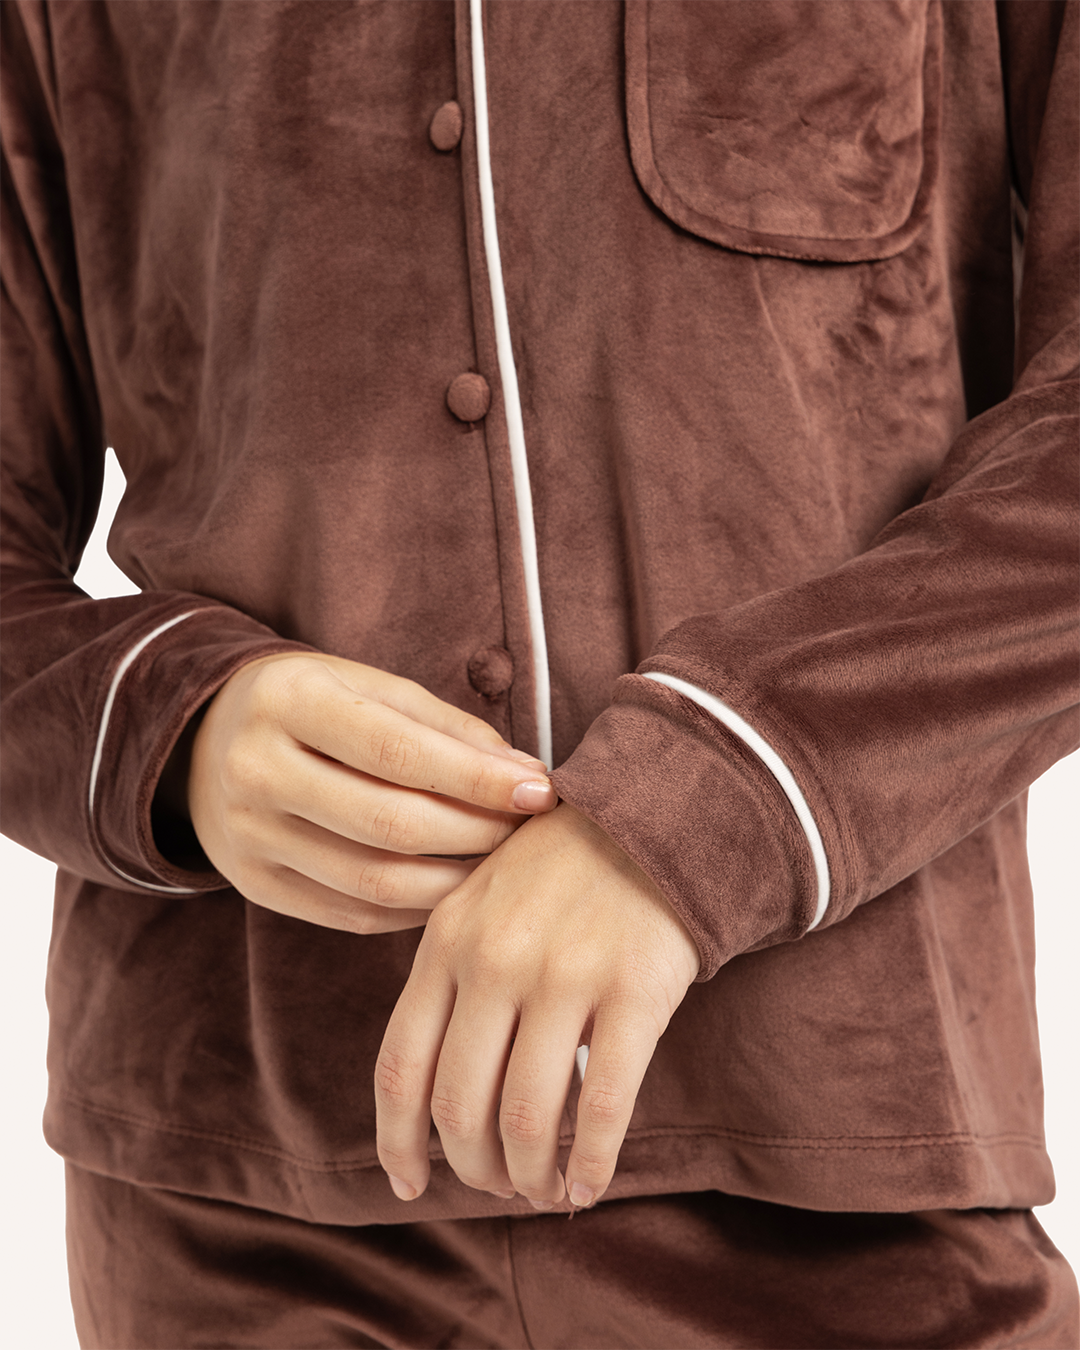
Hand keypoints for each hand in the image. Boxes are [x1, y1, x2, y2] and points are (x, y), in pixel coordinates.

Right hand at [184, 652, 555, 931]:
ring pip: (374, 881)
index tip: (540, 791)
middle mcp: (256, 769)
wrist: (209, 736)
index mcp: (289, 700)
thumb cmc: (318, 704)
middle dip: (476, 832)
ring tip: (502, 864)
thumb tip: (526, 777)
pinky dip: (416, 908)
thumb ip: (447, 729)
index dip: (477, 778)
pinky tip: (454, 888)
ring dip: (456, 881)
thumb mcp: (372, 688)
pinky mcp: (254, 884)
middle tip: (528, 831)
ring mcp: (248, 835)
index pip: (398, 751)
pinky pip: (353, 913)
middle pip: (389, 824)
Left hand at [374, 803, 700, 1209]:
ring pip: (525, 1119)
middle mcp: (494, 961)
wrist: (653, 816)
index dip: (398, 1144)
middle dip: (475, 1169)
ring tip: (544, 1190)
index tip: (409, 1185)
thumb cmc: (559, 874)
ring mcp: (563, 975)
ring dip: (531, 1176)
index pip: (400, 1068)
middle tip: (498, 1186)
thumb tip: (431, 1098)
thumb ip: (448, 981)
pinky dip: (591, 1163)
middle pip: (460, 1107)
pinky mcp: (633, 990)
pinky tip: (588, 1182)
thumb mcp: (478, 905)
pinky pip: (603, 1104)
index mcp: (445, 941)